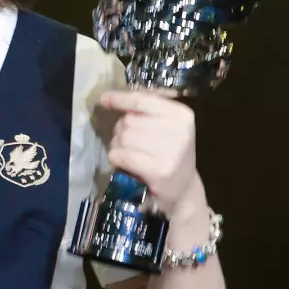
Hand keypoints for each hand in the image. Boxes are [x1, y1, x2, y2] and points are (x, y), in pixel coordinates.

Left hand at [99, 87, 201, 218]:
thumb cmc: (170, 155)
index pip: (143, 101)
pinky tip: (122, 163)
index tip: (104, 99)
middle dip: (120, 131)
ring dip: (117, 146)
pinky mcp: (159, 170)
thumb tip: (110, 98)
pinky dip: (116, 158)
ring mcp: (170, 151)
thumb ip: (146, 112)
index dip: (120, 99)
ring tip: (127, 154)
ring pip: (124, 137)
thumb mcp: (168, 128)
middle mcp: (179, 131)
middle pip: (130, 120)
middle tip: (128, 144)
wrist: (184, 190)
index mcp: (182, 115)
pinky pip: (123, 155)